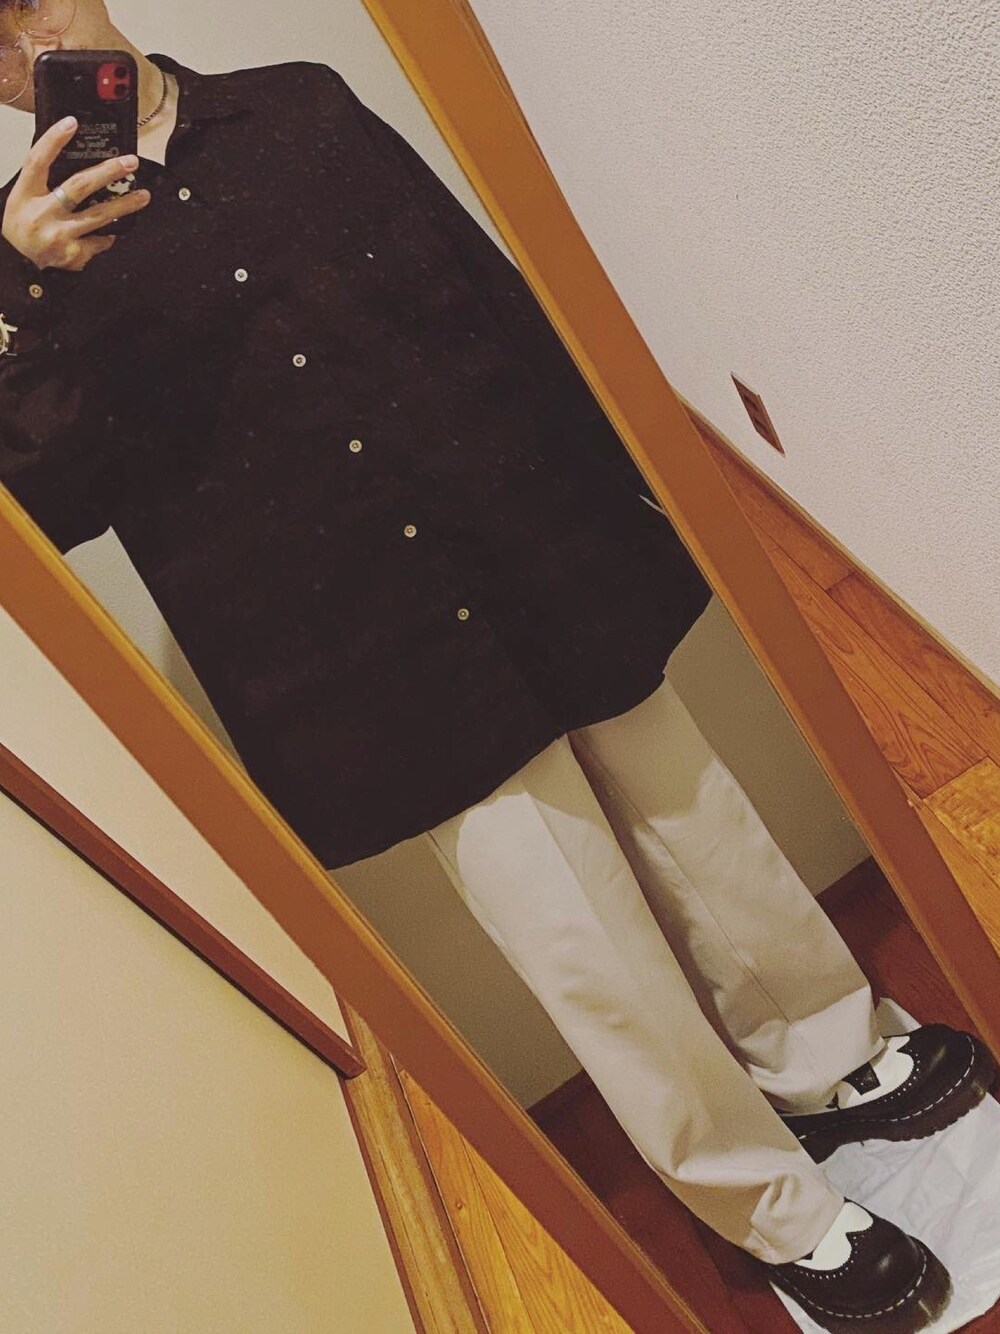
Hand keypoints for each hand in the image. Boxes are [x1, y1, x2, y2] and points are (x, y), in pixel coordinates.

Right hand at [0, 117, 151, 272]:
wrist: (18, 266)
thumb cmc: (22, 229)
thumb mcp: (22, 200)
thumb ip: (43, 183)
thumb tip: (71, 159)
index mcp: (25, 195)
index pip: (38, 161)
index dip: (53, 140)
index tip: (72, 123)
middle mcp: (42, 214)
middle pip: (79, 186)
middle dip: (108, 172)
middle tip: (130, 162)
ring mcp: (59, 235)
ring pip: (99, 216)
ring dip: (125, 205)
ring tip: (143, 196)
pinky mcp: (74, 255)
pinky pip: (99, 240)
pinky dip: (107, 234)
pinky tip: (113, 230)